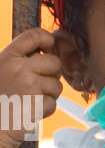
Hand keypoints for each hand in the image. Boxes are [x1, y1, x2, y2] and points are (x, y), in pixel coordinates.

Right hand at [0, 28, 62, 147]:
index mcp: (8, 56)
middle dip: (52, 75)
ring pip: (56, 85)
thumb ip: (19, 61)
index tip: (49, 46)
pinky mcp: (36, 104)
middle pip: (54, 62)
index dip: (47, 39)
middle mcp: (18, 68)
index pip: (33, 36)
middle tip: (39, 85)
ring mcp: (28, 85)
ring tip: (30, 101)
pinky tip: (30, 112)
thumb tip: (46, 53)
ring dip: (48, 95)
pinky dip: (45, 110)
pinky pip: (53, 104)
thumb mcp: (1, 71)